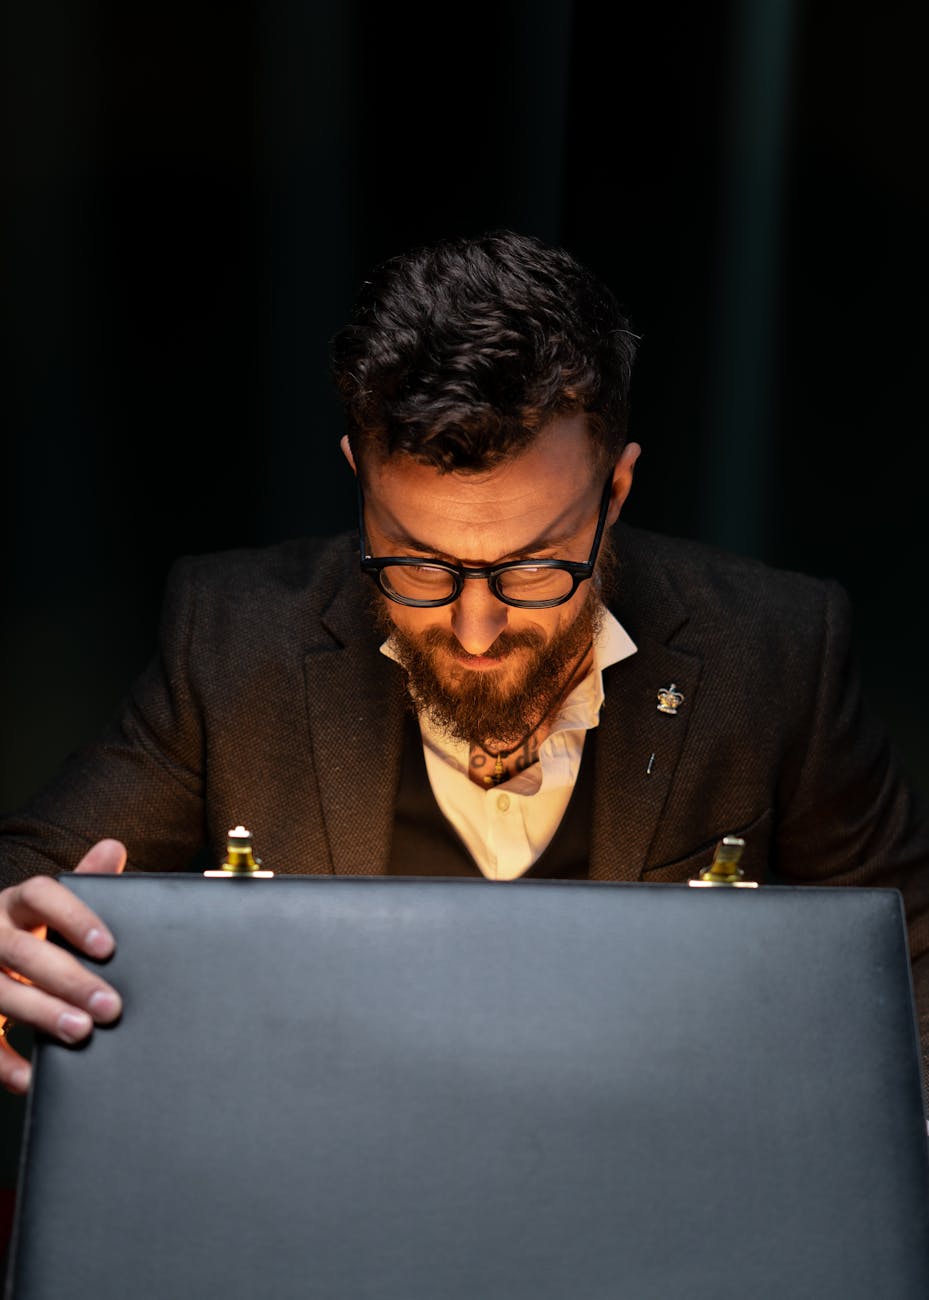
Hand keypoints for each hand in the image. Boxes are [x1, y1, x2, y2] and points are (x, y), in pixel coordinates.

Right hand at [0, 839, 125, 1093]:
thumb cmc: (28, 933)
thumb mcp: (48, 909)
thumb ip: (82, 883)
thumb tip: (113, 846)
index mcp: (14, 903)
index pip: (40, 895)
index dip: (73, 917)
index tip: (109, 947)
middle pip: (23, 953)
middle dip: (68, 980)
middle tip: (110, 1005)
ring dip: (39, 1014)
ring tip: (80, 1032)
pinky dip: (2, 1063)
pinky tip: (31, 1078)